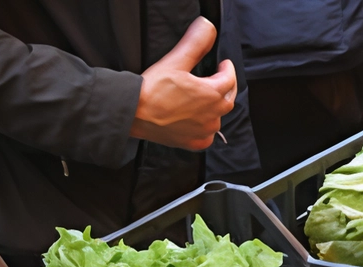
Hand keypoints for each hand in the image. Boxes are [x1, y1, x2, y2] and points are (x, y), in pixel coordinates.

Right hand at [130, 16, 236, 150]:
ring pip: (217, 118)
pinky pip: (206, 137)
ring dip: (214, 108)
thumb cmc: (154, 89)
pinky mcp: (192, 143)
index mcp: (212, 94)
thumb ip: (195, 43)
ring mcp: (203, 131)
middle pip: (227, 99)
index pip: (230, 79)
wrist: (133, 112)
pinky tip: (198, 122)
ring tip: (205, 99)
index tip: (223, 64)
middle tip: (218, 79)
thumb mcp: (176, 61)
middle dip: (225, 87)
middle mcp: (212, 115)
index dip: (227, 69)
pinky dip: (205, 129)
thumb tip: (207, 27)